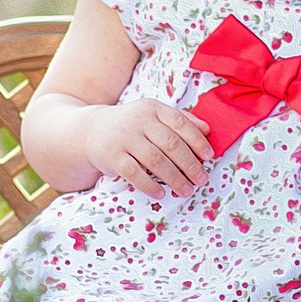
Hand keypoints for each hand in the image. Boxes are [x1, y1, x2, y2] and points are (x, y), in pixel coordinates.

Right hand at [83, 99, 214, 197]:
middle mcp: (139, 120)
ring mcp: (124, 138)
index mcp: (153, 109)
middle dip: (189, 164)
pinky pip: (134, 173)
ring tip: (186, 190)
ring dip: (174, 177)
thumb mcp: (153, 116)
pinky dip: (149, 185)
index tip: (209, 156)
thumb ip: (179, 120)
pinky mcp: (112, 156)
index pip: (179, 122)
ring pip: (155, 159)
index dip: (197, 140)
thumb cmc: (131, 125)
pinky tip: (160, 192)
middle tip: (201, 179)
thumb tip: (208, 130)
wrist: (91, 130)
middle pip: (170, 143)